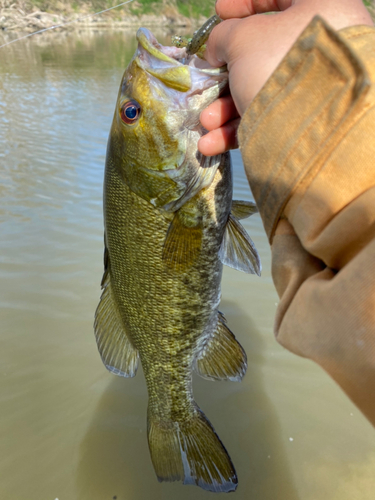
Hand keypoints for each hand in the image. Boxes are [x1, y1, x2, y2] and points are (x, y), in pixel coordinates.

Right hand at [198, 0, 372, 155]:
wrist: (312, 128)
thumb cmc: (278, 65)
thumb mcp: (243, 38)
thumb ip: (225, 35)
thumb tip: (218, 48)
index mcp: (318, 8)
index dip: (244, 1)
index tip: (219, 11)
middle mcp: (321, 47)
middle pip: (263, 54)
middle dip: (225, 76)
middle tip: (206, 85)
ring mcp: (315, 86)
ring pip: (261, 91)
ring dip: (225, 110)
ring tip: (206, 123)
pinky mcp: (307, 120)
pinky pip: (268, 119)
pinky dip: (239, 130)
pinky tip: (211, 144)